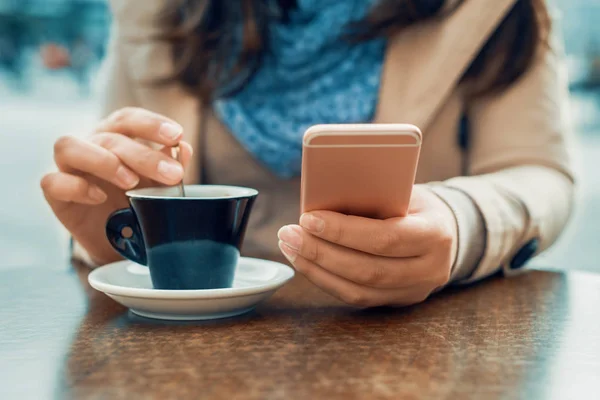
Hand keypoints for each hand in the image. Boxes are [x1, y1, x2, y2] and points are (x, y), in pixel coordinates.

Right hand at [41, 107, 192, 264]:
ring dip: (104, 161)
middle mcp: (90, 144)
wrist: (120, 240)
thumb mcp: (159, 185)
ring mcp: (69, 167)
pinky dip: (77, 187)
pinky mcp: (56, 193)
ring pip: (68, 146)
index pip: (128, 119)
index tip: (177, 135)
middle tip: (171, 174)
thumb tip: (183, 148)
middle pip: (109, 136)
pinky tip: (100, 197)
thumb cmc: (138, 201)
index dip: (151, 123)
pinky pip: (53, 182)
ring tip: (131, 182)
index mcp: (116, 136)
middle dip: (143, 154)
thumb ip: (170, 166)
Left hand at [277, 185, 457, 307]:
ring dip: (316, 268)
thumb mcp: (404, 192)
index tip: (308, 218)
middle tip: (288, 233)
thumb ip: (373, 197)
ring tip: (289, 246)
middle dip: (321, 252)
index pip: (385, 238)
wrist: (446, 233)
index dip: (344, 232)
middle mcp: (429, 269)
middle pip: (368, 269)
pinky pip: (356, 297)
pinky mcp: (397, 301)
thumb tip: (321, 198)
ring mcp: (414, 291)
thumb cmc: (415, 205)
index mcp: (435, 234)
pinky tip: (304, 262)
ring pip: (358, 290)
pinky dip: (325, 280)